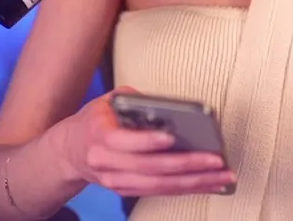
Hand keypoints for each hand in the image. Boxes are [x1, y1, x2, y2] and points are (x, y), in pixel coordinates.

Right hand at [60, 87, 235, 196]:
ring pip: (160, 186)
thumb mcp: (106, 101)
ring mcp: (117, 182)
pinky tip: (210, 183)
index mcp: (100, 136)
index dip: (149, 141)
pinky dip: (187, 188)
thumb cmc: (95, 121)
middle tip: (215, 159)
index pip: (126, 142)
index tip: (173, 137)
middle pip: (150, 168)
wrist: (69, 152)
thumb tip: (166, 106)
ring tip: (223, 176)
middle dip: (186, 164)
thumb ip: (133, 100)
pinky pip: (161, 192)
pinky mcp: (128, 191)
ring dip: (195, 182)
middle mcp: (107, 164)